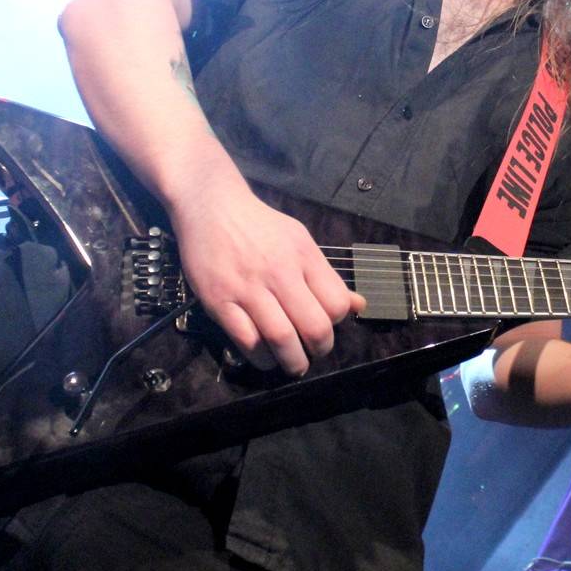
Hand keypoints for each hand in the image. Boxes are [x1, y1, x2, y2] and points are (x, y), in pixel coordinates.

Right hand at [169, 178, 365, 375]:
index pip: (336, 303)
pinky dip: (261, 359)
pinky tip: (265, 358)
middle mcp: (280, 272)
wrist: (211, 205)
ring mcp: (248, 288)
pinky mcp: (219, 301)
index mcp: (304, 255)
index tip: (325, 326)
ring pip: (281, 339)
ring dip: (292, 362)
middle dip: (319, 350)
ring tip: (293, 364)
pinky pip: (247, 341)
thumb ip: (326, 275)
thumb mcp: (300, 240)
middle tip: (313, 354)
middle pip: (313, 327)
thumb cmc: (259, 225)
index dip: (336, 324)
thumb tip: (358, 306)